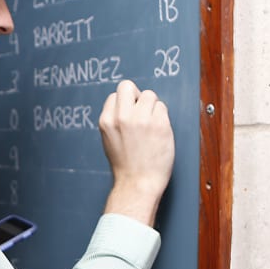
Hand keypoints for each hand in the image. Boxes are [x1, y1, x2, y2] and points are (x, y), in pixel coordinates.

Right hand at [98, 80, 174, 226]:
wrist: (138, 182)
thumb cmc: (125, 164)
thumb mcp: (108, 139)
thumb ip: (114, 120)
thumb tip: (125, 104)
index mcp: (107, 121)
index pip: (115, 95)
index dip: (124, 103)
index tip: (129, 114)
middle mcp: (122, 117)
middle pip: (127, 86)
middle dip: (135, 95)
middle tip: (141, 110)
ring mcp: (142, 120)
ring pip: (150, 95)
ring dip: (152, 106)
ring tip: (151, 124)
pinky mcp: (160, 124)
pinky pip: (162, 108)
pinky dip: (162, 117)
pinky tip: (158, 131)